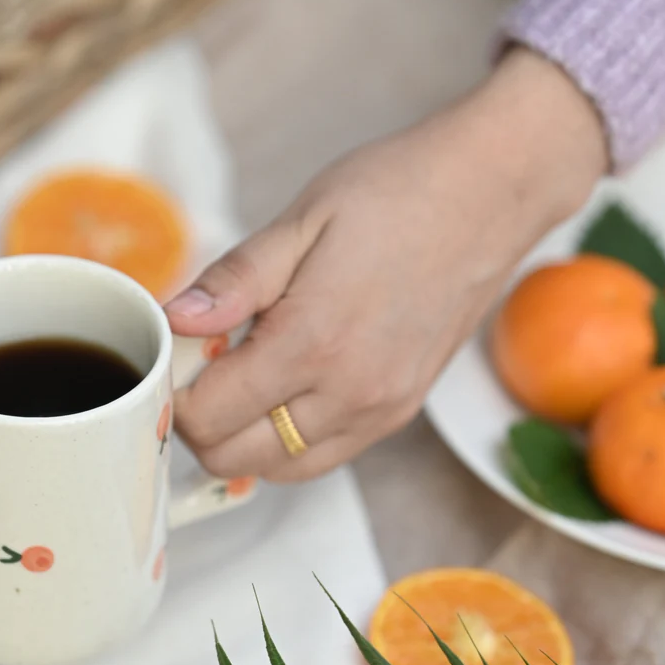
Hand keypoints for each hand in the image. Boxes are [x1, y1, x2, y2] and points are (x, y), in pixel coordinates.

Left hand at [166, 47, 608, 481]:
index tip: (176, 355)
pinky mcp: (398, 413)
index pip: (208, 416)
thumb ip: (233, 282)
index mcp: (313, 342)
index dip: (174, 393)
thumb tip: (174, 321)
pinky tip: (283, 389)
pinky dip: (285, 441)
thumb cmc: (396, 194)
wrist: (490, 195)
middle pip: (234, 459)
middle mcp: (349, 394)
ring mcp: (379, 411)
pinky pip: (322, 457)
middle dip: (199, 424)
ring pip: (278, 470)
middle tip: (202, 366)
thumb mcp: (300, 220)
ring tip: (242, 375)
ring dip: (242, 439)